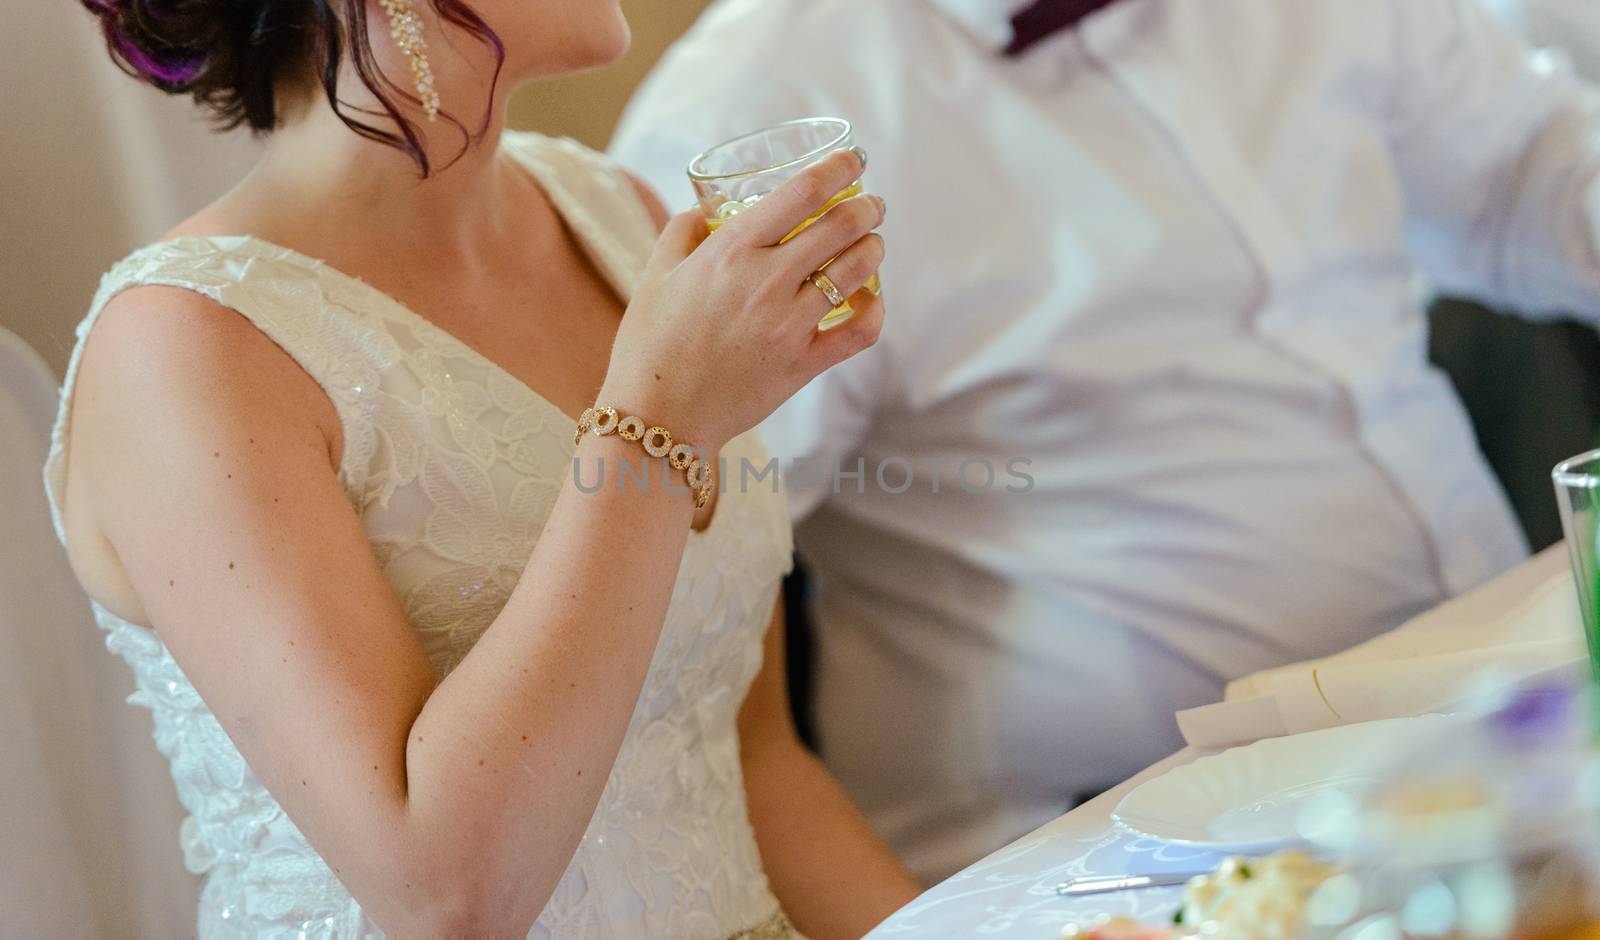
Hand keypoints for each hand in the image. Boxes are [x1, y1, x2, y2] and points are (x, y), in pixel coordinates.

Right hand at [600, 148, 886, 451]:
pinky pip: (860, 331)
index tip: (854, 160)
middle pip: (841, 226)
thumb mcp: (655, 275)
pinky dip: (875, 311)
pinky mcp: (804, 364)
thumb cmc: (649, 344)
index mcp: (731, 250)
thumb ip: (680, 233)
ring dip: (873, 249)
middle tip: (870, 204)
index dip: (839, 169)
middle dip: (866, 207)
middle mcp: (767, 281)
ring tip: (872, 244)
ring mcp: (790, 324)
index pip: (803, 193)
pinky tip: (871, 301)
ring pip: (857, 271)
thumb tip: (702, 209)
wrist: (658, 416)